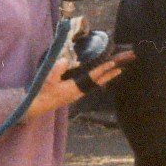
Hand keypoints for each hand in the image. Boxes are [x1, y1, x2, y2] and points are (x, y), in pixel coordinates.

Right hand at [20, 46, 135, 119]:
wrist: (38, 105)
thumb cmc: (42, 92)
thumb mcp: (47, 80)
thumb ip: (56, 70)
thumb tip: (65, 60)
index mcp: (75, 88)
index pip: (93, 76)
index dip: (104, 69)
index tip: (114, 62)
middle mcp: (81, 91)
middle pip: (101, 79)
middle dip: (113, 70)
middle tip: (126, 62)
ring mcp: (80, 92)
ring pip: (98, 82)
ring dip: (109, 74)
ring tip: (120, 67)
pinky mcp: (77, 91)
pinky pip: (93, 83)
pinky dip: (101, 77)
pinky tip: (105, 75)